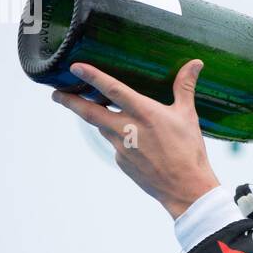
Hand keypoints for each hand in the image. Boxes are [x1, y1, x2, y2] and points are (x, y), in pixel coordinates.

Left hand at [52, 59, 218, 218]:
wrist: (185, 188)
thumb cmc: (189, 150)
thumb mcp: (187, 115)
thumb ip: (185, 87)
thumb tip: (195, 63)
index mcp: (143, 113)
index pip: (111, 89)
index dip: (91, 77)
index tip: (74, 67)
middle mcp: (126, 128)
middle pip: (89, 112)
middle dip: (69, 101)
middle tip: (56, 94)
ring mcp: (121, 147)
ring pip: (103, 127)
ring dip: (99, 118)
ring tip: (100, 110)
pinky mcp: (121, 162)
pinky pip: (116, 145)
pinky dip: (120, 139)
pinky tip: (135, 142)